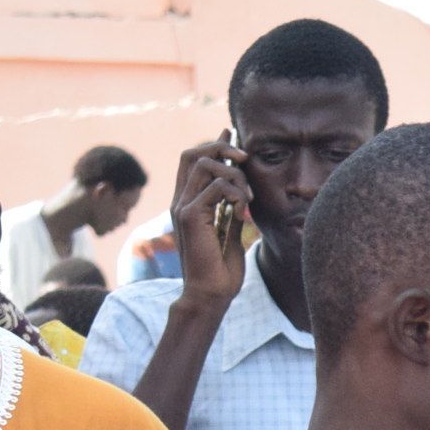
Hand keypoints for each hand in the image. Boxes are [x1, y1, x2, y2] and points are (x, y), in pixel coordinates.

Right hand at [168, 133, 251, 308]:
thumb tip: (242, 189)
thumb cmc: (221, 269)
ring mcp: (182, 206)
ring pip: (205, 165)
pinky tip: (244, 212)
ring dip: (235, 175)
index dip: (213, 144)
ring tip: (249, 199)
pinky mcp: (189, 216)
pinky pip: (216, 187)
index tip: (232, 135)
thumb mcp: (231, 231)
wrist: (211, 294)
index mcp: (188, 202)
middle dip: (221, 147)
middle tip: (245, 158)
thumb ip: (231, 208)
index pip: (193, 160)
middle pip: (192, 153)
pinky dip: (236, 193)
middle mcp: (180, 200)